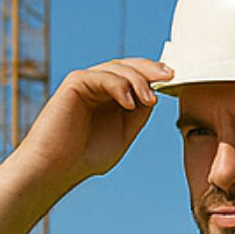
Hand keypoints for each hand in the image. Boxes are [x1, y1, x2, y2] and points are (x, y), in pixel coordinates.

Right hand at [21, 58, 171, 189]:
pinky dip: (119, 86)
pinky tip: (130, 103)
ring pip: (117, 68)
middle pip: (128, 66)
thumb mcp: (124, 133)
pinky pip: (101, 76)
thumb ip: (139, 114)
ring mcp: (86, 82)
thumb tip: (154, 94)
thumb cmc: (88, 155)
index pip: (136, 77)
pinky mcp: (75, 83)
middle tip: (171, 75)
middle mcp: (99, 86)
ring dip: (138, 80)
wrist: (58, 167)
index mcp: (112, 96)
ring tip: (150, 100)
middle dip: (151, 69)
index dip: (155, 75)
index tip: (176, 79)